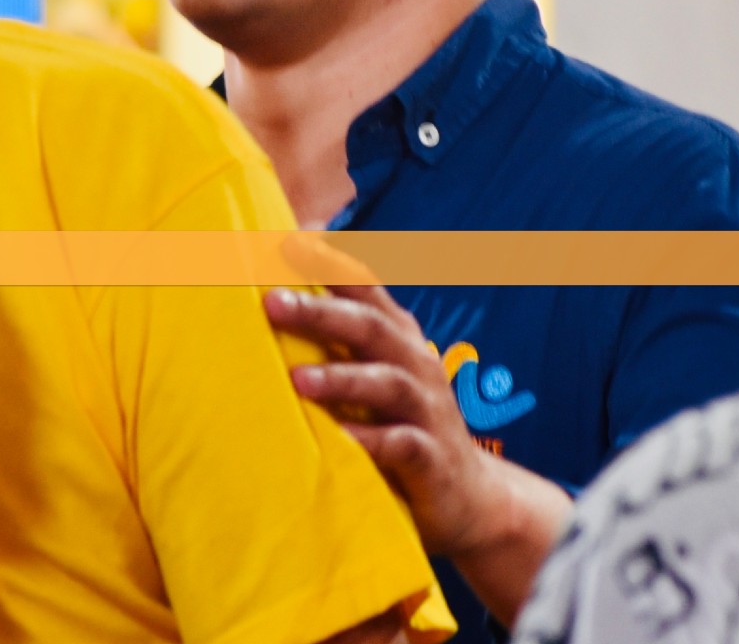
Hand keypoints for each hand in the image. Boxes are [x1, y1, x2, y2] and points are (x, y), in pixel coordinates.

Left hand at [264, 237, 571, 628]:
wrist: (469, 496)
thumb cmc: (401, 422)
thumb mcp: (374, 372)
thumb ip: (335, 339)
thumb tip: (269, 299)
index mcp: (397, 335)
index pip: (366, 286)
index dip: (330, 262)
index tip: (288, 241)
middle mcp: (414, 363)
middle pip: (371, 327)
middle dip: (321, 313)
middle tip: (272, 302)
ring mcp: (426, 410)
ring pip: (387, 383)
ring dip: (342, 377)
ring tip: (297, 379)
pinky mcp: (431, 458)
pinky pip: (402, 445)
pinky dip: (371, 441)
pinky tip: (339, 441)